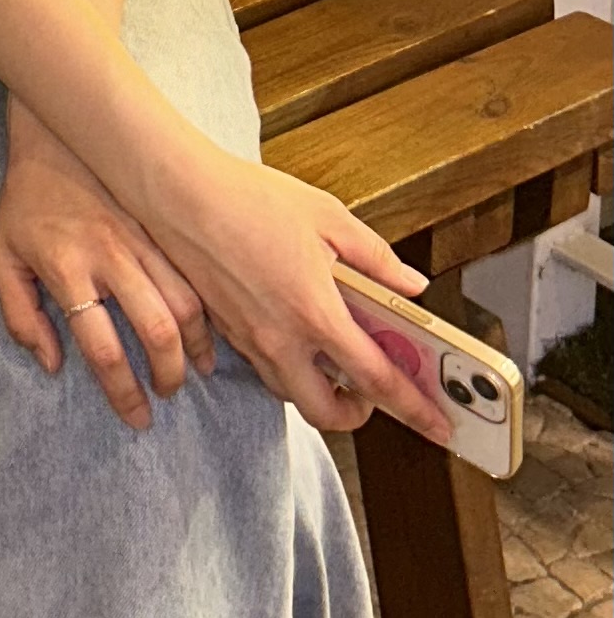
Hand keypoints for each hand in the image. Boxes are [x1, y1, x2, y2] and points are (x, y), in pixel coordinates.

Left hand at [0, 104, 217, 430]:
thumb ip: (20, 316)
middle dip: (170, 373)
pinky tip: (207, 327)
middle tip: (169, 393)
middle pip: (156, 328)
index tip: (137, 416)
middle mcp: (109, 257)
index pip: (102, 347)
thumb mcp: (1, 258)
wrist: (54, 135)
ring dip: (196, 343)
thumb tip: (53, 364)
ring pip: (186, 300)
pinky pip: (193, 271)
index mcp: (67, 270)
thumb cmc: (25, 203)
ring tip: (196, 367)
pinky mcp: (159, 224)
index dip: (123, 391)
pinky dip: (206, 305)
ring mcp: (140, 238)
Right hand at [146, 141, 452, 447]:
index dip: (413, 408)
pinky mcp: (226, 330)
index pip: (376, 378)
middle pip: (326, 412)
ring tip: (335, 359)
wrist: (179, 193)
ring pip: (291, 393)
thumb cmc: (249, 198)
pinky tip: (294, 331)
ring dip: (319, 391)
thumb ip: (376, 258)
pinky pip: (264, 367)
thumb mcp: (328, 217)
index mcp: (315, 311)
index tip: (438, 424)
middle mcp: (281, 338)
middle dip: (356, 415)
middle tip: (372, 394)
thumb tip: (412, 285)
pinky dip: (287, 365)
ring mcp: (249, 339)